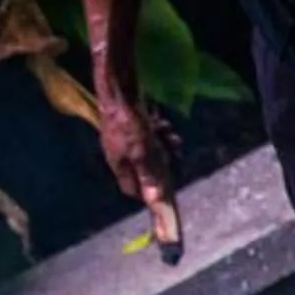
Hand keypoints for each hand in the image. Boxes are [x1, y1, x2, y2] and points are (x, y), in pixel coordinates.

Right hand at [97, 83, 176, 212]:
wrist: (119, 89)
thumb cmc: (129, 124)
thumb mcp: (142, 154)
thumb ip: (149, 177)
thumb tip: (156, 205)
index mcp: (119, 165)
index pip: (132, 189)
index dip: (149, 192)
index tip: (166, 190)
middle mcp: (120, 154)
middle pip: (145, 168)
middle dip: (163, 162)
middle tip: (175, 154)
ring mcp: (125, 138)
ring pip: (151, 149)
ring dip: (164, 145)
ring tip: (172, 137)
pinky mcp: (132, 123)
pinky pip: (149, 133)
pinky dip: (158, 130)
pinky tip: (162, 123)